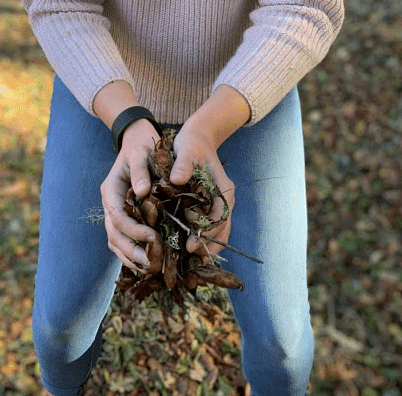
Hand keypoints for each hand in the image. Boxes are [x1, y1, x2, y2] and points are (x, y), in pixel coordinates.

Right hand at [100, 119, 161, 270]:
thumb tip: (142, 192)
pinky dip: (132, 253)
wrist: (137, 141)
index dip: (132, 230)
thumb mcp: (140, 153)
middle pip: (113, 233)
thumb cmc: (141, 147)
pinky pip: (123, 239)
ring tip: (150, 268)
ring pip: (115, 240)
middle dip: (131, 250)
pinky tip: (147, 263)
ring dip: (130, 256)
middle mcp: (110, 203)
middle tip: (150, 263)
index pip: (116, 216)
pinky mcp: (125, 216)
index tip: (153, 237)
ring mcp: (115, 211)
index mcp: (111, 190)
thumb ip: (140, 170)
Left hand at [170, 123, 234, 262]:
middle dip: (208, 246)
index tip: (191, 244)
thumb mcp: (186, 150)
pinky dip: (201, 238)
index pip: (219, 217)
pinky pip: (208, 226)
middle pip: (221, 230)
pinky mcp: (207, 206)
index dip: (207, 233)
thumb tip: (177, 180)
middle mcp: (223, 200)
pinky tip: (187, 250)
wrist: (197, 137)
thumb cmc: (192, 143)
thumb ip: (183, 165)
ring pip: (217, 231)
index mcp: (223, 189)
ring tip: (191, 264)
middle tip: (190, 260)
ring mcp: (217, 204)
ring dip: (206, 246)